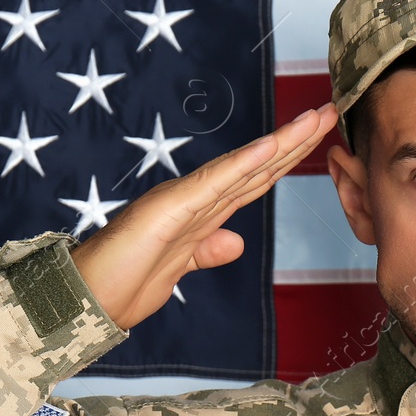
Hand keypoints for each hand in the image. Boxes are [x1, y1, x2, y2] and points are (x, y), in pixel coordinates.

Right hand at [70, 103, 339, 328]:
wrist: (84, 302)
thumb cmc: (122, 285)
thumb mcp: (180, 269)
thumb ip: (206, 251)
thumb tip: (234, 242)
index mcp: (201, 213)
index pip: (255, 180)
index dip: (287, 158)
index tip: (318, 137)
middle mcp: (195, 199)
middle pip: (257, 166)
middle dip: (297, 141)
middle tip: (331, 113)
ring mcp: (182, 200)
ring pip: (243, 166)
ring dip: (282, 143)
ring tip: (315, 120)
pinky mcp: (168, 210)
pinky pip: (213, 184)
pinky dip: (243, 164)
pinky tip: (270, 147)